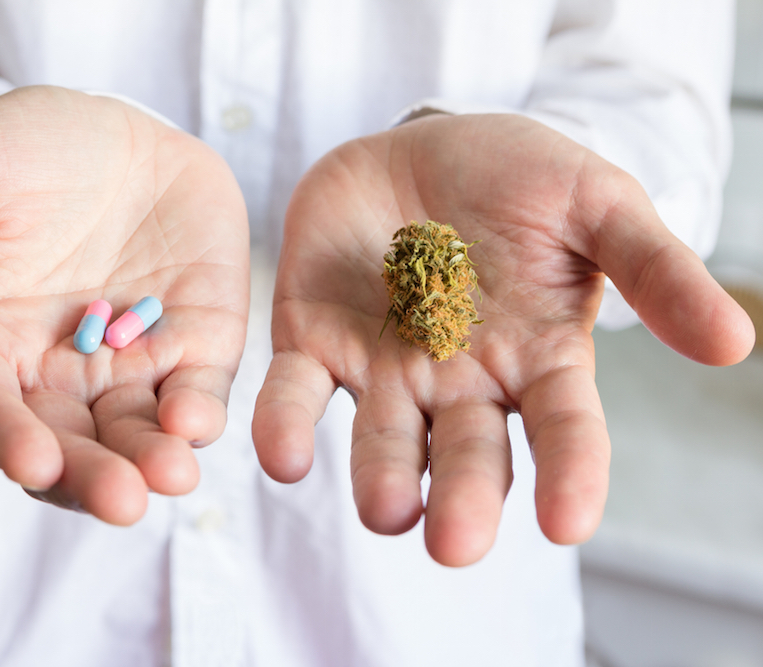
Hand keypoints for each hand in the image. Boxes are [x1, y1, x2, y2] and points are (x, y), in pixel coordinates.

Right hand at [0, 86, 249, 523]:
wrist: (114, 128)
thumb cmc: (20, 150)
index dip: (4, 438)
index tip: (30, 460)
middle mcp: (57, 372)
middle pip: (68, 444)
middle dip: (92, 476)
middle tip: (119, 499)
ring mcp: (130, 363)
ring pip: (138, 432)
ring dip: (153, 459)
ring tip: (170, 474)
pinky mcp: (194, 342)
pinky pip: (198, 388)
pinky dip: (200, 410)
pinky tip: (198, 419)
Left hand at [253, 113, 753, 565]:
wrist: (420, 148)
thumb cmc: (518, 179)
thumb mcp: (596, 204)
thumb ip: (653, 268)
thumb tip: (734, 343)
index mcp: (535, 361)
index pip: (564, 432)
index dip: (572, 477)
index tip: (571, 523)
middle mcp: (461, 384)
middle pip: (468, 456)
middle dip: (464, 500)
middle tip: (454, 543)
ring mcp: (385, 370)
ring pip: (384, 441)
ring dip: (382, 479)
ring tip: (386, 509)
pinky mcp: (314, 343)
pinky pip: (297, 394)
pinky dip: (286, 426)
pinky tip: (284, 456)